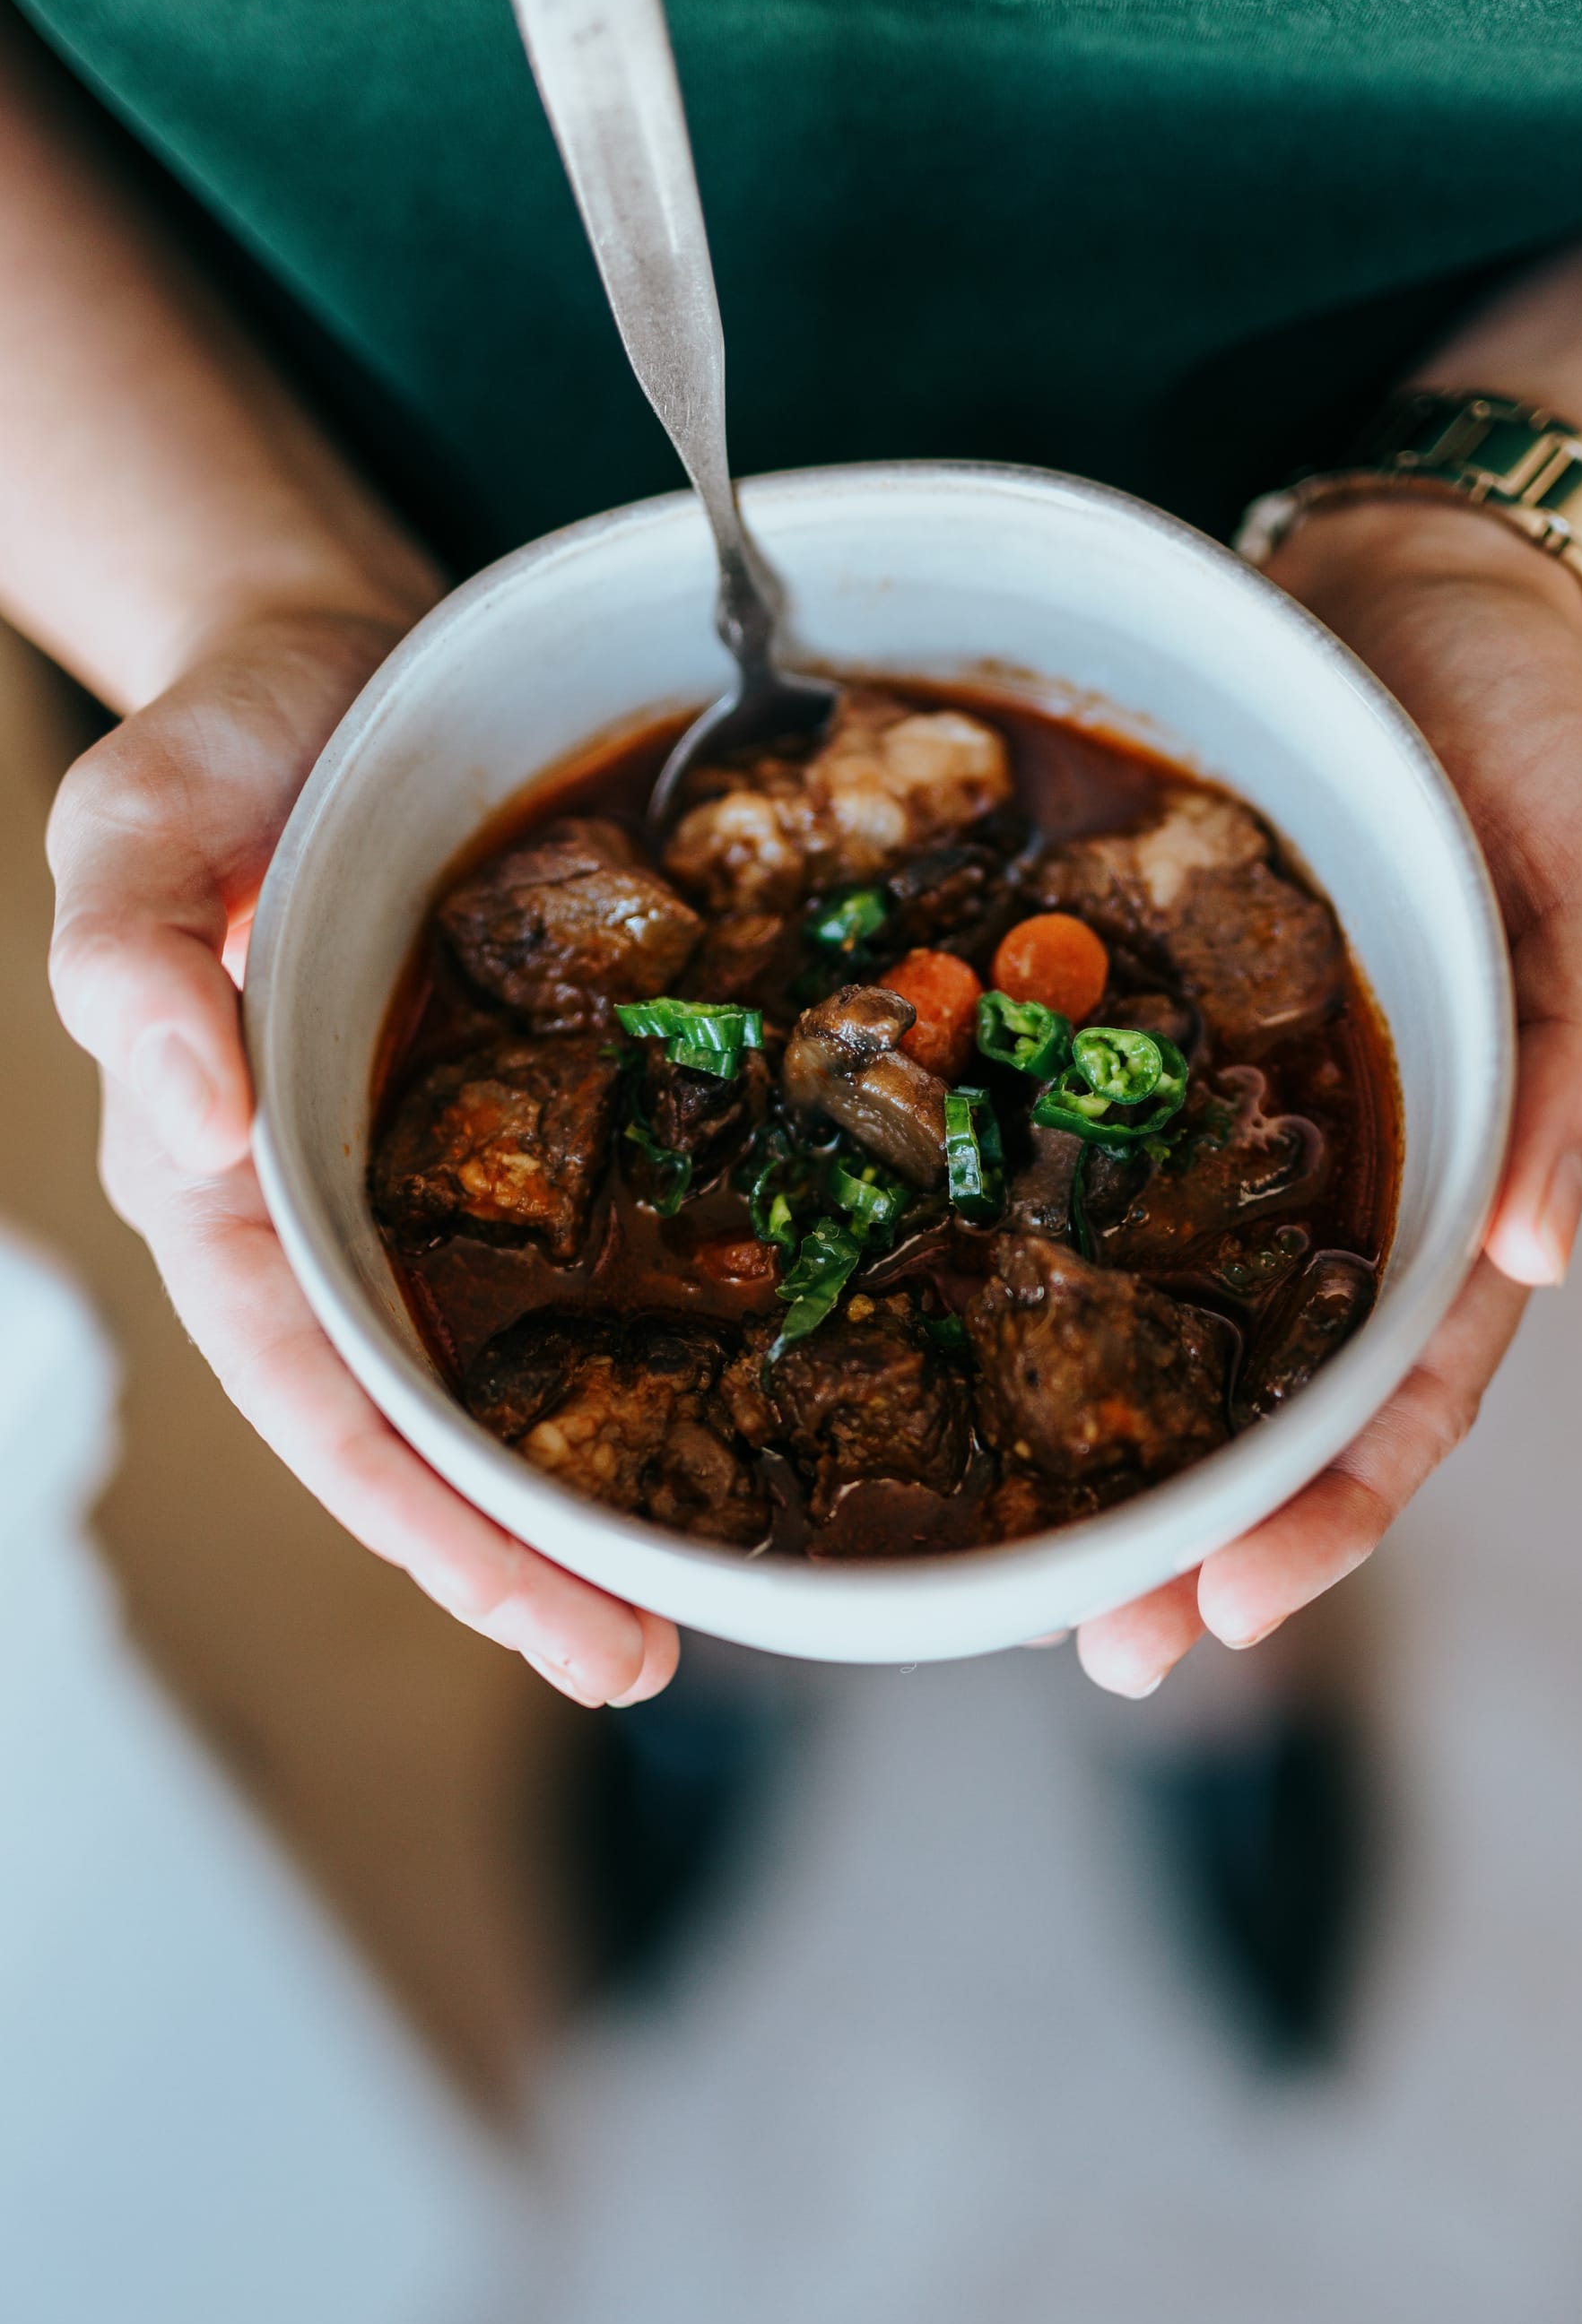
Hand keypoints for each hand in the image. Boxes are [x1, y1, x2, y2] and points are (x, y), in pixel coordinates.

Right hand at [47, 608, 679, 1707]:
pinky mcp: (496, 1126)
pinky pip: (552, 1263)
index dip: (417, 1517)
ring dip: (569, 1495)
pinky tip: (709, 1415)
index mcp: (219, 1178)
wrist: (325, 662)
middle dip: (509, 1559)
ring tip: (686, 1601)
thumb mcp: (140, 814)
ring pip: (483, 1376)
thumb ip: (129, 950)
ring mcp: (408, 1179)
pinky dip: (616, 1355)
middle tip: (639, 1661)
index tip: (538, 1614)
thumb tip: (187, 1113)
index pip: (315, 1389)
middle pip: (407, 1426)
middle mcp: (315, 1211)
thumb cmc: (220, 744)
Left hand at [1077, 499, 1581, 1697]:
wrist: (1412, 588)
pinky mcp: (1157, 1041)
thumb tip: (1538, 1252)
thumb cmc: (1536, 728)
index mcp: (1473, 1153)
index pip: (1411, 1380)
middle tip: (1104, 1647)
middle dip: (1206, 1533)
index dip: (1331, 1505)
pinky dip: (1044, 1268)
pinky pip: (1098, 1175)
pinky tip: (962, 1341)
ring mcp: (1254, 1117)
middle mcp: (1355, 1169)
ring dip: (1121, 1447)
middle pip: (1285, 1393)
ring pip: (1187, 1319)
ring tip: (1026, 1569)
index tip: (1232, 1609)